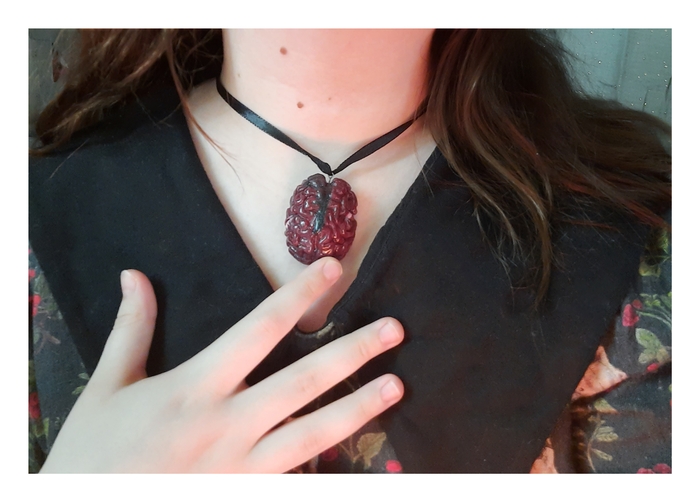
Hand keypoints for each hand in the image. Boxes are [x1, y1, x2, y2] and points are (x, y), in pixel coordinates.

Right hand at [40, 258, 403, 472]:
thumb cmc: (93, 454)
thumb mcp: (107, 386)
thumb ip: (131, 329)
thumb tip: (133, 276)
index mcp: (196, 386)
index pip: (259, 329)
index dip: (298, 296)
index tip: (331, 270)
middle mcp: (228, 423)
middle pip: (303, 379)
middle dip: (352, 352)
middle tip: (394, 329)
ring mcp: (242, 466)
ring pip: (313, 432)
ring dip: (358, 408)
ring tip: (395, 386)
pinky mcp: (247, 494)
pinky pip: (296, 478)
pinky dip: (328, 465)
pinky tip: (358, 452)